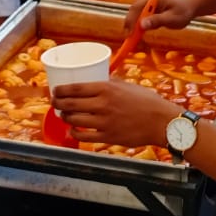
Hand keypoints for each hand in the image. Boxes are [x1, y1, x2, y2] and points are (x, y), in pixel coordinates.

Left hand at [52, 80, 179, 147]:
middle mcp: (102, 104)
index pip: (75, 88)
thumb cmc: (147, 101)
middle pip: (70, 104)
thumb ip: (111, 82)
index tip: (55, 90)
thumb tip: (100, 78)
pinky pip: (84, 136)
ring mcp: (104, 122)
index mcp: (106, 88)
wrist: (161, 121)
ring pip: (74, 120)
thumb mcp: (127, 85)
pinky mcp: (108, 136)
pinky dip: (75, 133)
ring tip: (63, 114)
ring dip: (65, 117)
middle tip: (55, 102)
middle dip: (58, 103)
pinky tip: (72, 130)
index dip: (61, 90)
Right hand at [122, 0, 195, 33]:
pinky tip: (141, 32)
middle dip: (130, 25)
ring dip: (133, 26)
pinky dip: (138, 25)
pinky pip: (138, 16)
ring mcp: (144, 0)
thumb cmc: (182, 11)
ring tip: (135, 38)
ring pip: (134, 14)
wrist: (187, 6)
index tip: (130, 34)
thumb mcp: (172, 18)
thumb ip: (157, 20)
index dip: (131, 21)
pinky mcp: (145, 6)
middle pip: (133, 11)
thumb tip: (142, 25)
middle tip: (130, 39)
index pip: (136, 8)